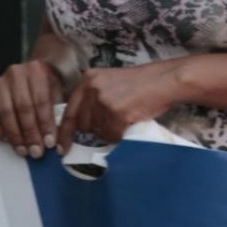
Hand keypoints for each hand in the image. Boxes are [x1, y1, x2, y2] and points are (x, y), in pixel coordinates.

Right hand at [0, 60, 64, 157]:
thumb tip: (53, 139)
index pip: (41, 100)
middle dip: (30, 133)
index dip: (45, 123)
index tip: (49, 142)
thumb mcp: (58, 91)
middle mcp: (16, 73)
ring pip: (6, 112)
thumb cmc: (48, 85)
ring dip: (15, 135)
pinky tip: (6, 140)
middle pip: (23, 107)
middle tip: (36, 151)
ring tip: (23, 150)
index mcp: (37, 70)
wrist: (33, 72)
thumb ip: (57, 111)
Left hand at [56, 61, 178, 151]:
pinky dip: (119, 134)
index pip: (69, 111)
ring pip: (97, 132)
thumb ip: (93, 98)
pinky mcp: (116, 114)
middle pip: (82, 124)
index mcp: (88, 79)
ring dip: (109, 132)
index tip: (61, 147)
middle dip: (93, 131)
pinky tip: (130, 122)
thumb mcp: (110, 82)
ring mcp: (103, 102)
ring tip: (124, 119)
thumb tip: (80, 126)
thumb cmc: (141, 83)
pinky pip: (111, 135)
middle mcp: (92, 89)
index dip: (64, 132)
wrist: (164, 81)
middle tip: (110, 127)